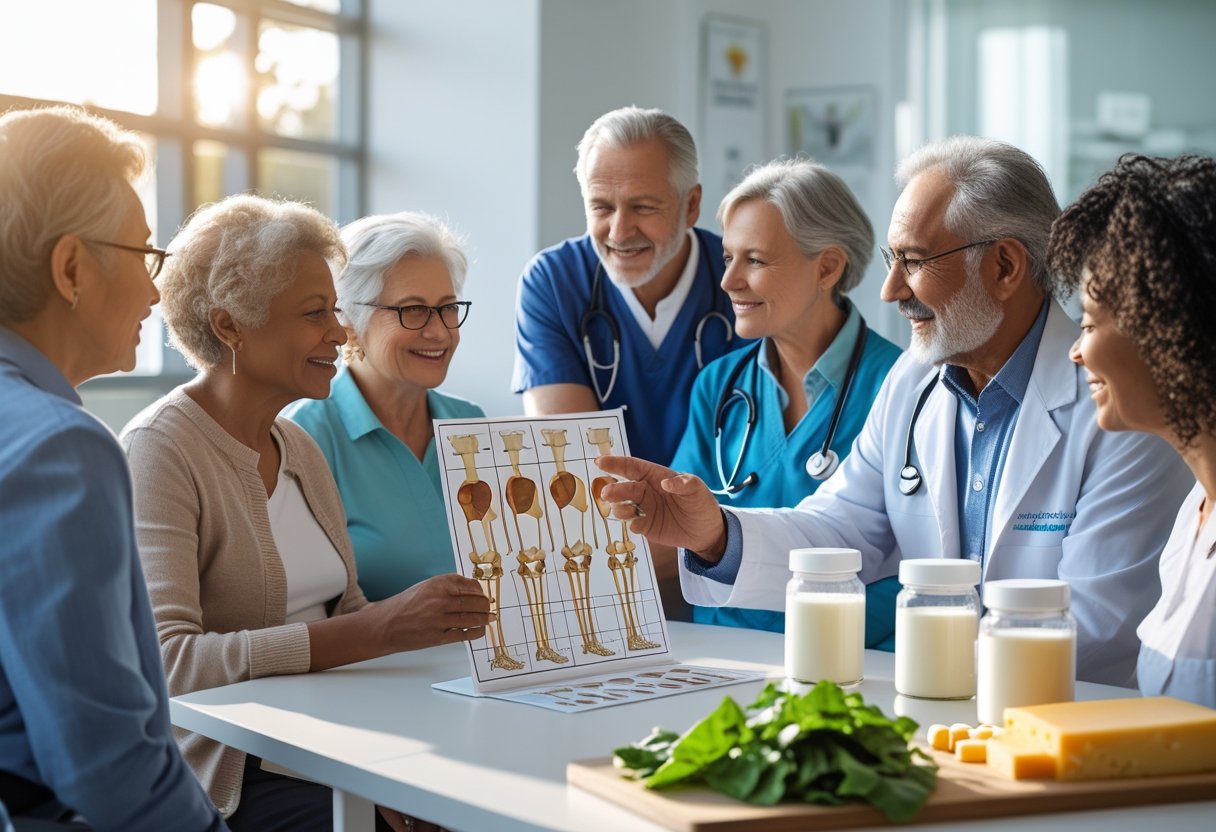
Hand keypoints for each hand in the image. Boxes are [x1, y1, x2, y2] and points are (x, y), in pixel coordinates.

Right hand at [364, 572, 492, 652]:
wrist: (385, 624)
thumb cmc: (406, 605)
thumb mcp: (426, 587)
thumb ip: (448, 587)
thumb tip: (473, 590)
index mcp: (437, 584)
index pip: (469, 585)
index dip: (480, 591)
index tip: (484, 594)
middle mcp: (439, 600)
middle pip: (474, 602)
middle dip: (485, 605)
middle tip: (490, 607)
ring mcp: (439, 619)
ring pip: (471, 618)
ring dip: (484, 618)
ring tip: (490, 618)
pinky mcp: (438, 637)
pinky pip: (464, 634)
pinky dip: (476, 632)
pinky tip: (480, 630)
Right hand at [595, 455, 726, 559]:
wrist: (705, 531)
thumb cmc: (701, 503)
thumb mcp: (697, 490)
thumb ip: (684, 483)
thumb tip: (667, 482)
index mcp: (655, 476)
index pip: (632, 467)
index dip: (615, 463)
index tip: (599, 461)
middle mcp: (645, 491)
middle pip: (623, 487)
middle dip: (613, 489)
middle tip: (606, 493)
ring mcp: (643, 509)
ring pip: (622, 506)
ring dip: (619, 507)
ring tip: (627, 511)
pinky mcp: (645, 526)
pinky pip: (632, 523)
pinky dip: (631, 524)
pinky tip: (637, 525)